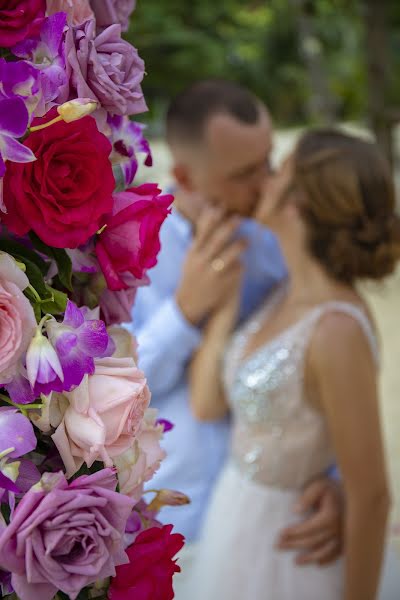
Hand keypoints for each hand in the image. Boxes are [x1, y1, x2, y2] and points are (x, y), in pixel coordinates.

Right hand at [176, 207, 245, 325]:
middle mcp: (201, 262)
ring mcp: (211, 274)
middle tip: (239, 218)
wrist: (188, 303)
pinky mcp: (220, 286)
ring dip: (237, 247)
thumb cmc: (193, 273)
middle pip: (216, 242)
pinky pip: (233, 273)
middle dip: (227, 229)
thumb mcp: (192, 254)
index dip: (211, 219)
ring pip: (226, 258)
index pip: (202, 232)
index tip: (221, 207)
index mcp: (193, 253)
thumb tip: (211, 210)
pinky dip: (239, 266)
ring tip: (247, 241)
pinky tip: (242, 264)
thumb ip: (202, 234)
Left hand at [276, 477, 343, 565]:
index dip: (294, 532)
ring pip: (325, 551)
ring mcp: (344, 536)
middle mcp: (338, 528)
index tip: (280, 535)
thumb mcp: (318, 485)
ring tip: (296, 561)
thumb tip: (295, 511)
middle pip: (313, 540)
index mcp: (330, 515)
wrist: (351, 489)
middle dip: (295, 544)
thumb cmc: (330, 487)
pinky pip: (338, 553)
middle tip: (279, 546)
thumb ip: (307, 497)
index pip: (309, 527)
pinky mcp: (348, 539)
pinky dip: (328, 559)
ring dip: (310, 558)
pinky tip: (319, 563)